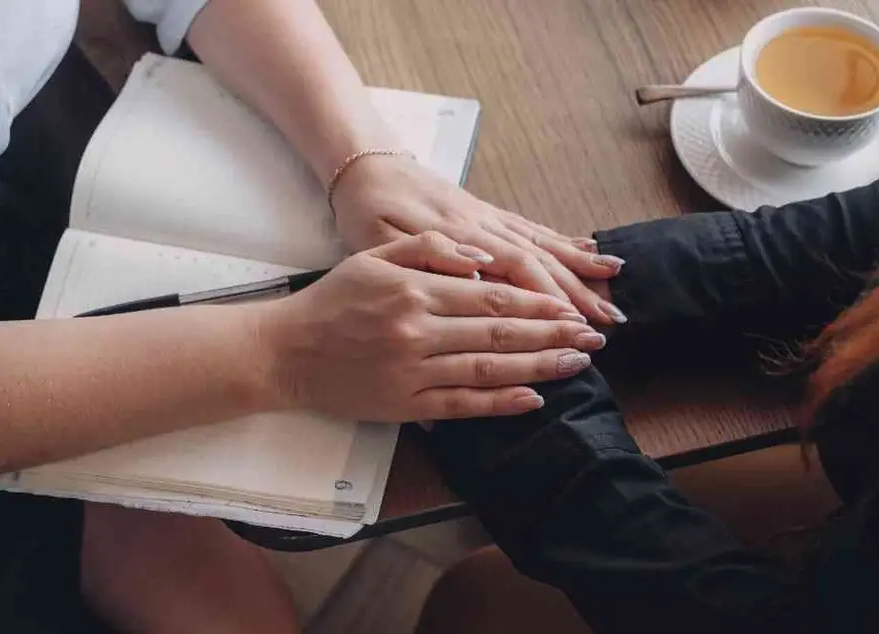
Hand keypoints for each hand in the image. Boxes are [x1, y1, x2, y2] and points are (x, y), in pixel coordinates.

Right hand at [262, 232, 606, 421]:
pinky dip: (500, 404)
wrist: (286, 352)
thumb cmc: (331, 300)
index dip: (536, 304)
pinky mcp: (405, 405)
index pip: (491, 297)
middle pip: (499, 334)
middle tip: (592, 336)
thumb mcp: (374, 255)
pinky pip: (461, 406)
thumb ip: (429, 248)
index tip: (571, 307)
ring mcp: (413, 372)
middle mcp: (418, 331)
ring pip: (489, 370)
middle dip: (552, 335)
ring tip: (578, 364)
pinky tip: (533, 399)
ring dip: (539, 368)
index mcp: (414, 290)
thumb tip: (482, 255)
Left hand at [330, 156, 626, 324]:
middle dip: (574, 292)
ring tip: (615, 288)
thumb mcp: (378, 241)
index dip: (544, 297)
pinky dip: (564, 241)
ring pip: (542, 243)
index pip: (512, 269)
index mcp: (455, 237)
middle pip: (537, 260)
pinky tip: (590, 252)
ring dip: (579, 268)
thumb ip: (424, 258)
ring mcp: (488, 218)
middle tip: (606, 323)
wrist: (366, 165)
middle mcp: (481, 226)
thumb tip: (478, 274)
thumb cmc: (368, 210)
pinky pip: (533, 228)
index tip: (571, 325)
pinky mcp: (488, 213)